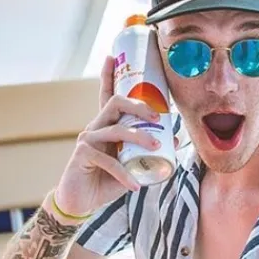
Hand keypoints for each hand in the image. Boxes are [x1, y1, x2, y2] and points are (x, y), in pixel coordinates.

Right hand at [53, 56, 161, 215]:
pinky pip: (109, 161)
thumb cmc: (106, 181)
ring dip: (139, 138)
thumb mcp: (131, 164)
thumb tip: (177, 140)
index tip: (112, 56)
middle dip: (139, 106)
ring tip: (156, 149)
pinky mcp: (82, 155)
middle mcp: (95, 127)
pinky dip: (124, 174)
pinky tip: (135, 186)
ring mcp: (86, 139)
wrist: (81, 203)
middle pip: (115, 103)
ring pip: (116, 130)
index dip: (108, 74)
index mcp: (105, 125)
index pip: (106, 95)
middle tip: (159, 118)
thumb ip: (149, 153)